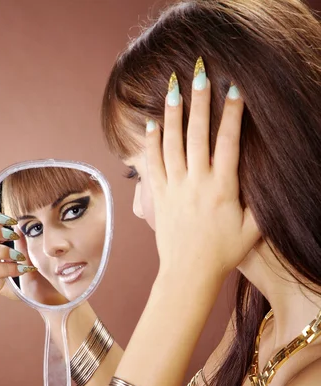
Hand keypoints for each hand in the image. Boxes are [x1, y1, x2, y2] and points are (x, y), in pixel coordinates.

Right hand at [0, 209, 67, 304]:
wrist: (45, 286)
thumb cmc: (35, 261)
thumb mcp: (29, 242)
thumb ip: (21, 232)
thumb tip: (19, 220)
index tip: (9, 221)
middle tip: (12, 236)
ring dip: (1, 250)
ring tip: (19, 256)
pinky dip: (10, 267)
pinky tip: (23, 269)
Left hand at [145, 66, 260, 281]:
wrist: (189, 274)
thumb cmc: (222, 254)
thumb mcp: (251, 231)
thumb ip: (260, 205)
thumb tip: (269, 183)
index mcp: (222, 188)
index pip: (228, 142)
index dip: (231, 114)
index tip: (233, 90)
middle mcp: (196, 183)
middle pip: (197, 135)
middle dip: (199, 102)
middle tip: (200, 75)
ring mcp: (175, 189)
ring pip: (171, 145)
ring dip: (173, 115)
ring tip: (173, 90)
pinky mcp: (159, 198)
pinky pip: (153, 165)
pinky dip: (151, 144)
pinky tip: (151, 125)